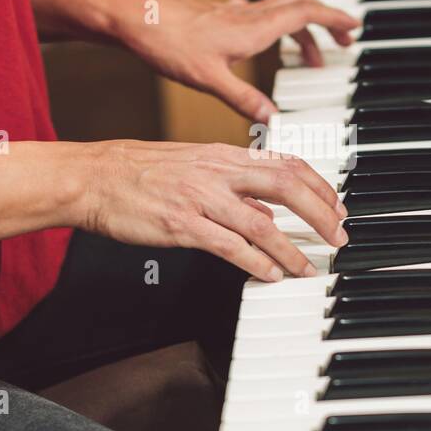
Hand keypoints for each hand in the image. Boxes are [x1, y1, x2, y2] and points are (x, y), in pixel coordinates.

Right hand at [78, 139, 348, 280]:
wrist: (93, 178)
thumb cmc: (138, 172)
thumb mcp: (192, 166)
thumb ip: (231, 185)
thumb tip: (265, 210)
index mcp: (222, 155)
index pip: (286, 164)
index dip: (319, 187)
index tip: (337, 207)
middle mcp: (216, 172)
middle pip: (285, 187)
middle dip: (320, 214)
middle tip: (337, 237)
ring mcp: (199, 198)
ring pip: (261, 223)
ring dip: (291, 250)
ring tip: (307, 268)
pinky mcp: (181, 224)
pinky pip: (228, 245)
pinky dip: (254, 262)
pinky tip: (269, 274)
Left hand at [113, 0, 358, 121]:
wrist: (134, 18)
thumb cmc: (167, 42)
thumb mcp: (210, 80)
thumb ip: (245, 100)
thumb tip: (273, 120)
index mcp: (254, 28)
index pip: (307, 13)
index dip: (334, 18)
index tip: (355, 26)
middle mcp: (248, 15)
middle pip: (300, 7)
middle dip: (326, 22)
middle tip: (344, 41)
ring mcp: (233, 13)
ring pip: (280, 12)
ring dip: (302, 29)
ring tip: (311, 56)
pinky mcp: (218, 16)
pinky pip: (258, 16)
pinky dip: (275, 27)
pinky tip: (263, 40)